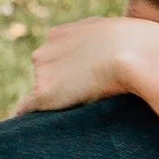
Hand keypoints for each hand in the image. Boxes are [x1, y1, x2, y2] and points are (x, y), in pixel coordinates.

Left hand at [19, 15, 141, 112]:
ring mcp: (41, 74)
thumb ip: (93, 38)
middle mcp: (43, 52)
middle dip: (61, 85)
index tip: (86, 79)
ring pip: (44, 94)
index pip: (55, 58)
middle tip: (87, 91)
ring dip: (59, 101)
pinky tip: (28, 127)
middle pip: (45, 76)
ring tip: (86, 100)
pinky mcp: (44, 94)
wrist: (132, 52)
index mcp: (57, 35)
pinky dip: (27, 116)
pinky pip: (27, 108)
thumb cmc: (130, 42)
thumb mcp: (108, 31)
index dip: (71, 71)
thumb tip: (98, 46)